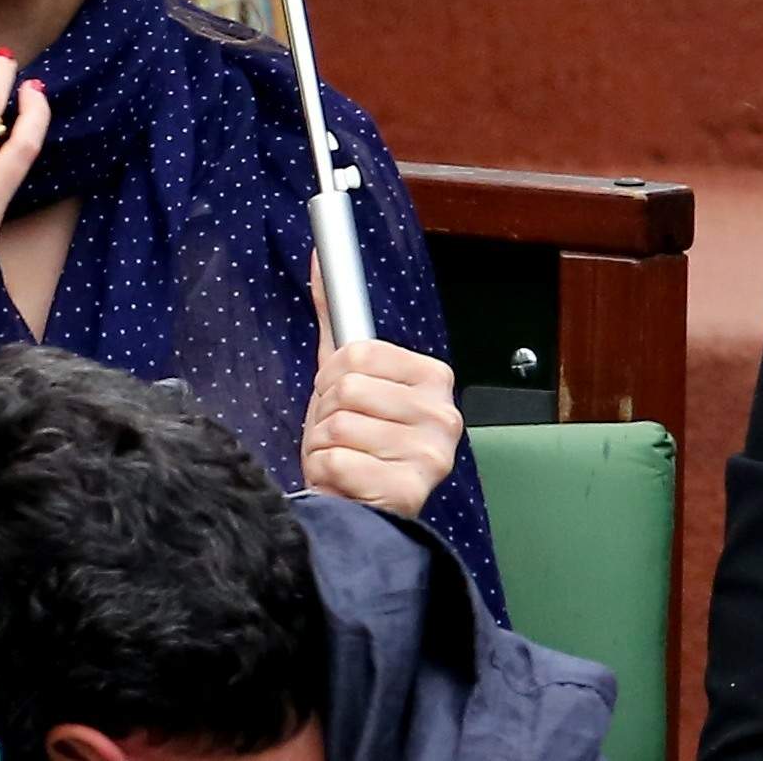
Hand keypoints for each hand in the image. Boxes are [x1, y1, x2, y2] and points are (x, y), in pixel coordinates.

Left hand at [300, 255, 462, 515]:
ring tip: (341, 460)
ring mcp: (432, 456)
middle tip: (339, 436)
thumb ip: (334, 314)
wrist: (360, 507)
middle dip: (324, 415)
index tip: (343, 397)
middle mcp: (444, 416)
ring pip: (338, 426)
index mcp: (434, 378)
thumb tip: (318, 255)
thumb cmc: (355, 442)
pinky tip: (343, 484)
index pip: (356, 353)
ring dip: (321, 446)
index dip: (332, 377)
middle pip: (345, 389)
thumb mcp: (345, 373)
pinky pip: (337, 462)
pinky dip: (324, 473)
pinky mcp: (410, 491)